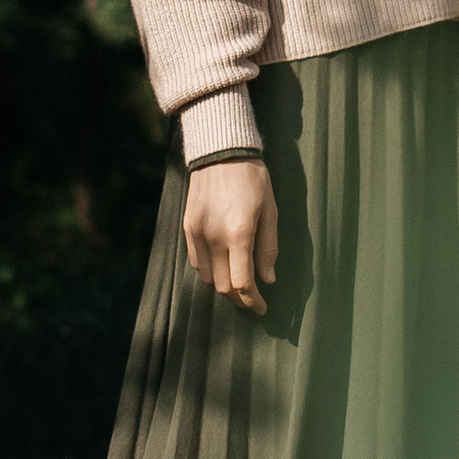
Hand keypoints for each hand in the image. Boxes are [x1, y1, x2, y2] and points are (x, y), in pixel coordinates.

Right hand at [183, 158, 278, 313]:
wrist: (222, 150)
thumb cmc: (253, 178)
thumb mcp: (270, 210)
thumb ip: (268, 247)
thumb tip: (268, 279)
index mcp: (239, 233)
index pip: (243, 283)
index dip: (253, 300)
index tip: (262, 308)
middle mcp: (214, 237)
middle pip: (224, 286)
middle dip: (240, 298)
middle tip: (252, 298)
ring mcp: (197, 233)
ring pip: (208, 277)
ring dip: (224, 285)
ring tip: (238, 282)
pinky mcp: (188, 226)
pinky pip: (197, 261)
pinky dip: (210, 270)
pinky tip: (222, 264)